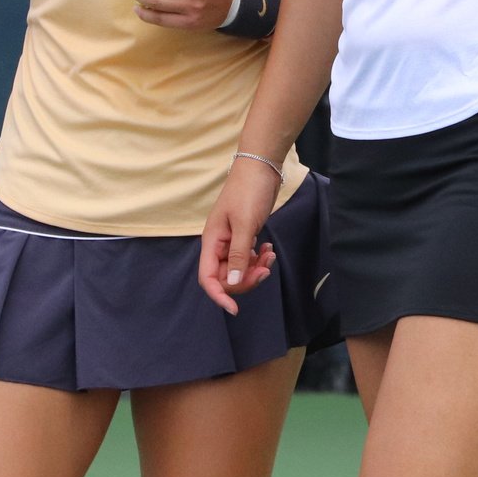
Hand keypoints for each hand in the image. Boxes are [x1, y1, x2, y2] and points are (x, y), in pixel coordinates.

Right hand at [197, 157, 282, 314]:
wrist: (261, 167)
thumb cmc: (249, 192)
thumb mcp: (245, 224)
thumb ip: (238, 254)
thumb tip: (231, 282)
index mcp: (212, 241)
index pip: (207, 277)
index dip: (219, 295)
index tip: (234, 309)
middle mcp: (218, 243)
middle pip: (225, 276)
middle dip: (245, 279)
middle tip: (265, 270)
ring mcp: (231, 240)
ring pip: (238, 268)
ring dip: (255, 268)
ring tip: (270, 255)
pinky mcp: (244, 235)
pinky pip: (247, 257)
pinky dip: (259, 258)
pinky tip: (268, 249)